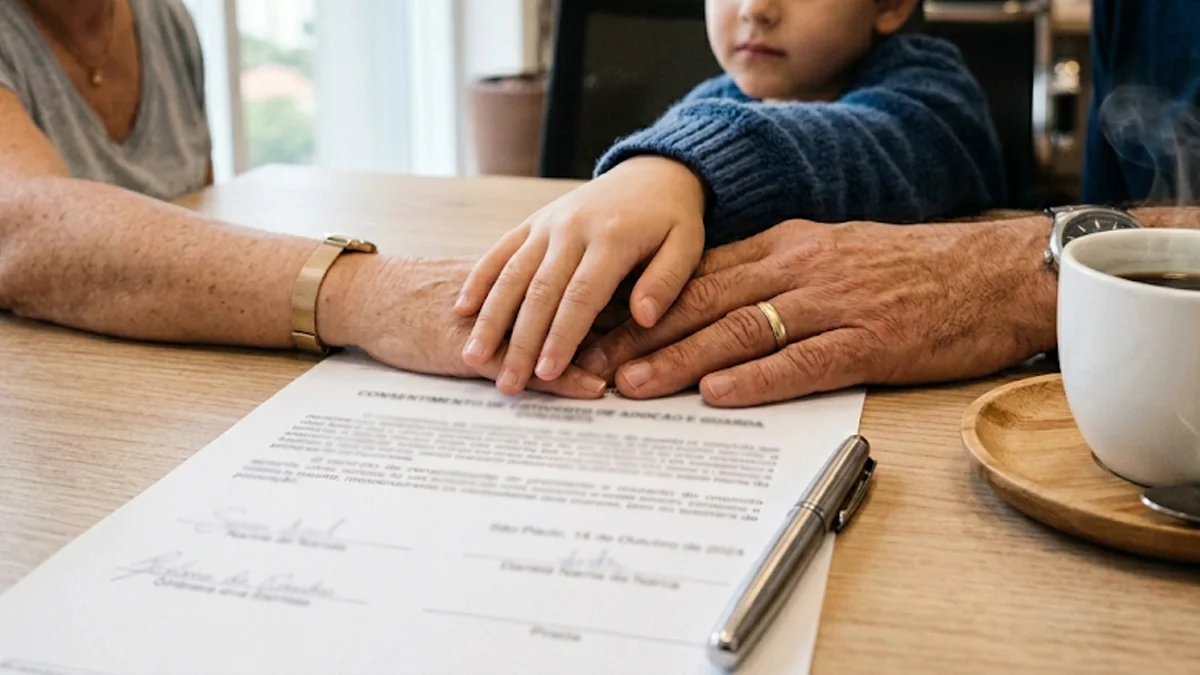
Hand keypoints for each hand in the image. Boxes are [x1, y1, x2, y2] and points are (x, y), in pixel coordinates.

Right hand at [453, 156, 705, 395]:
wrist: (652, 171)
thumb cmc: (672, 218)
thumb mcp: (687, 246)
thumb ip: (666, 282)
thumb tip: (643, 318)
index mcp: (611, 238)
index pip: (580, 296)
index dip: (561, 337)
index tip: (547, 373)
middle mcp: (571, 228)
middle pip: (538, 291)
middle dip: (520, 341)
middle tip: (508, 382)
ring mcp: (546, 224)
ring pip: (510, 274)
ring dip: (490, 317)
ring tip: (474, 354)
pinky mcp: (532, 222)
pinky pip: (499, 251)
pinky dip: (479, 280)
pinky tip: (463, 310)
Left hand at [577, 217, 1057, 406]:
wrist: (994, 272)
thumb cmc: (914, 270)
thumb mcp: (834, 252)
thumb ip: (776, 273)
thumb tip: (717, 302)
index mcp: (789, 246)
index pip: (699, 274)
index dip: (645, 303)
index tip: (601, 327)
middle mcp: (802, 268)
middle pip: (704, 300)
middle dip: (643, 333)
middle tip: (594, 361)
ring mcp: (835, 303)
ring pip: (741, 329)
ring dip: (681, 359)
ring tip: (634, 384)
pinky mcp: (870, 341)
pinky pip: (802, 360)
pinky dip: (756, 379)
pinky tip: (717, 394)